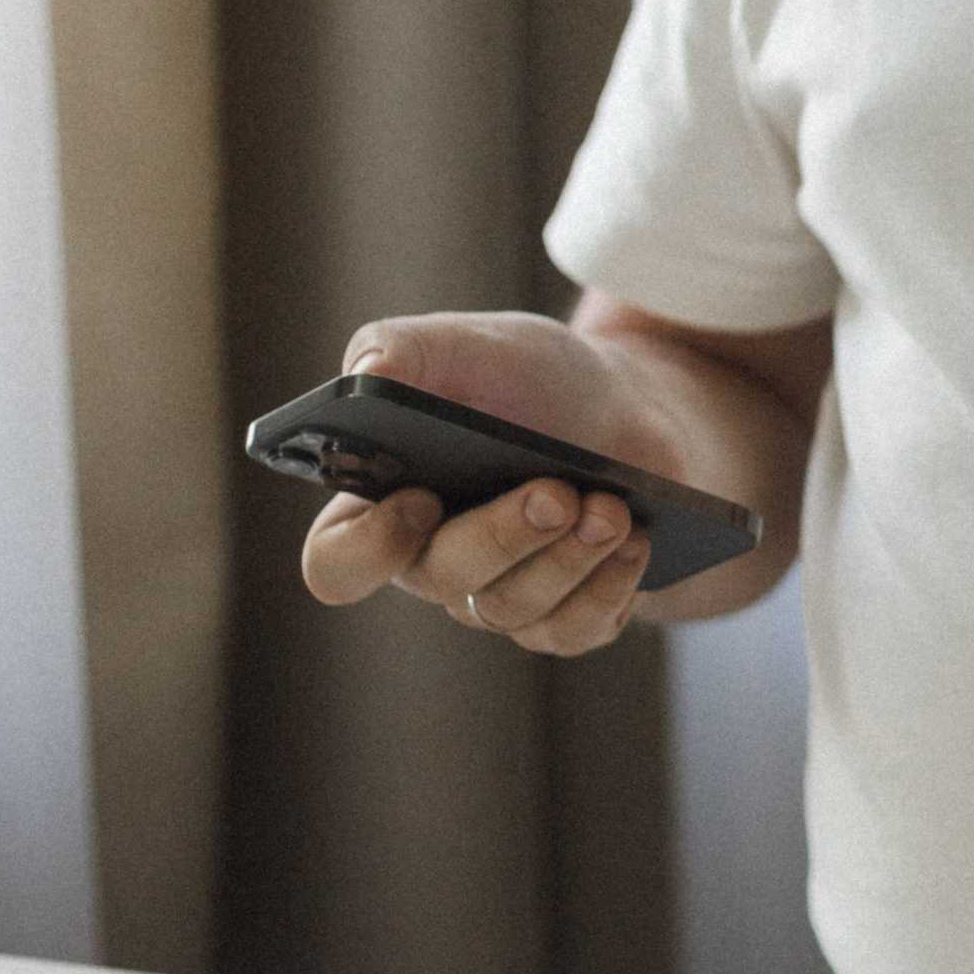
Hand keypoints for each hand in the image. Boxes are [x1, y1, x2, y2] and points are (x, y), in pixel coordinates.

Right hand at [298, 313, 680, 656]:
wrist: (629, 408)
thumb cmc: (532, 377)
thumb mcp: (471, 342)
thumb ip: (401, 347)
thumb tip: (363, 376)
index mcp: (384, 500)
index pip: (337, 561)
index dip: (370, 548)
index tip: (421, 500)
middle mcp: (432, 561)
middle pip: (443, 580)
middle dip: (504, 535)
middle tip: (558, 494)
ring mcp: (497, 597)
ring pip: (513, 611)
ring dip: (569, 558)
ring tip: (613, 509)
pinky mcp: (563, 617)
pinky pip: (573, 631)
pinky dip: (608, 588)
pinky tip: (635, 542)